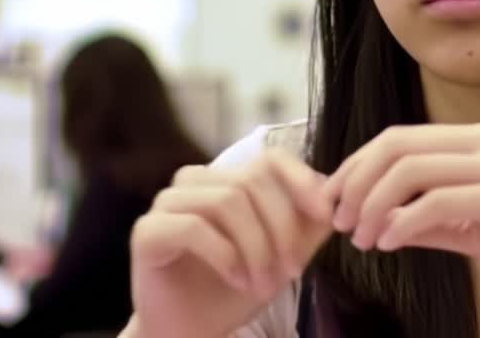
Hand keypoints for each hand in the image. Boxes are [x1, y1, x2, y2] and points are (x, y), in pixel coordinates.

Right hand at [130, 151, 334, 337]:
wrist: (189, 333)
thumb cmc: (233, 292)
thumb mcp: (283, 257)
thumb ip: (307, 226)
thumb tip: (332, 196)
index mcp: (226, 180)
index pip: (269, 159)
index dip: (300, 181)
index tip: (325, 215)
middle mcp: (194, 182)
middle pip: (251, 181)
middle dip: (280, 228)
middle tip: (292, 271)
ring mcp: (167, 203)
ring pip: (227, 201)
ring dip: (256, 247)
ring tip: (264, 283)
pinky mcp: (147, 231)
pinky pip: (193, 227)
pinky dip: (225, 255)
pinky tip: (237, 280)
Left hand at [322, 123, 479, 310]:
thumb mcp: (473, 228)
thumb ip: (428, 217)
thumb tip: (376, 220)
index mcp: (478, 139)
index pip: (397, 137)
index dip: (356, 167)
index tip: (333, 203)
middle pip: (396, 145)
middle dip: (356, 183)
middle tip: (341, 223)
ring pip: (411, 169)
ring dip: (375, 204)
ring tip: (363, 239)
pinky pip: (440, 201)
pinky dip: (405, 222)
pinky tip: (391, 243)